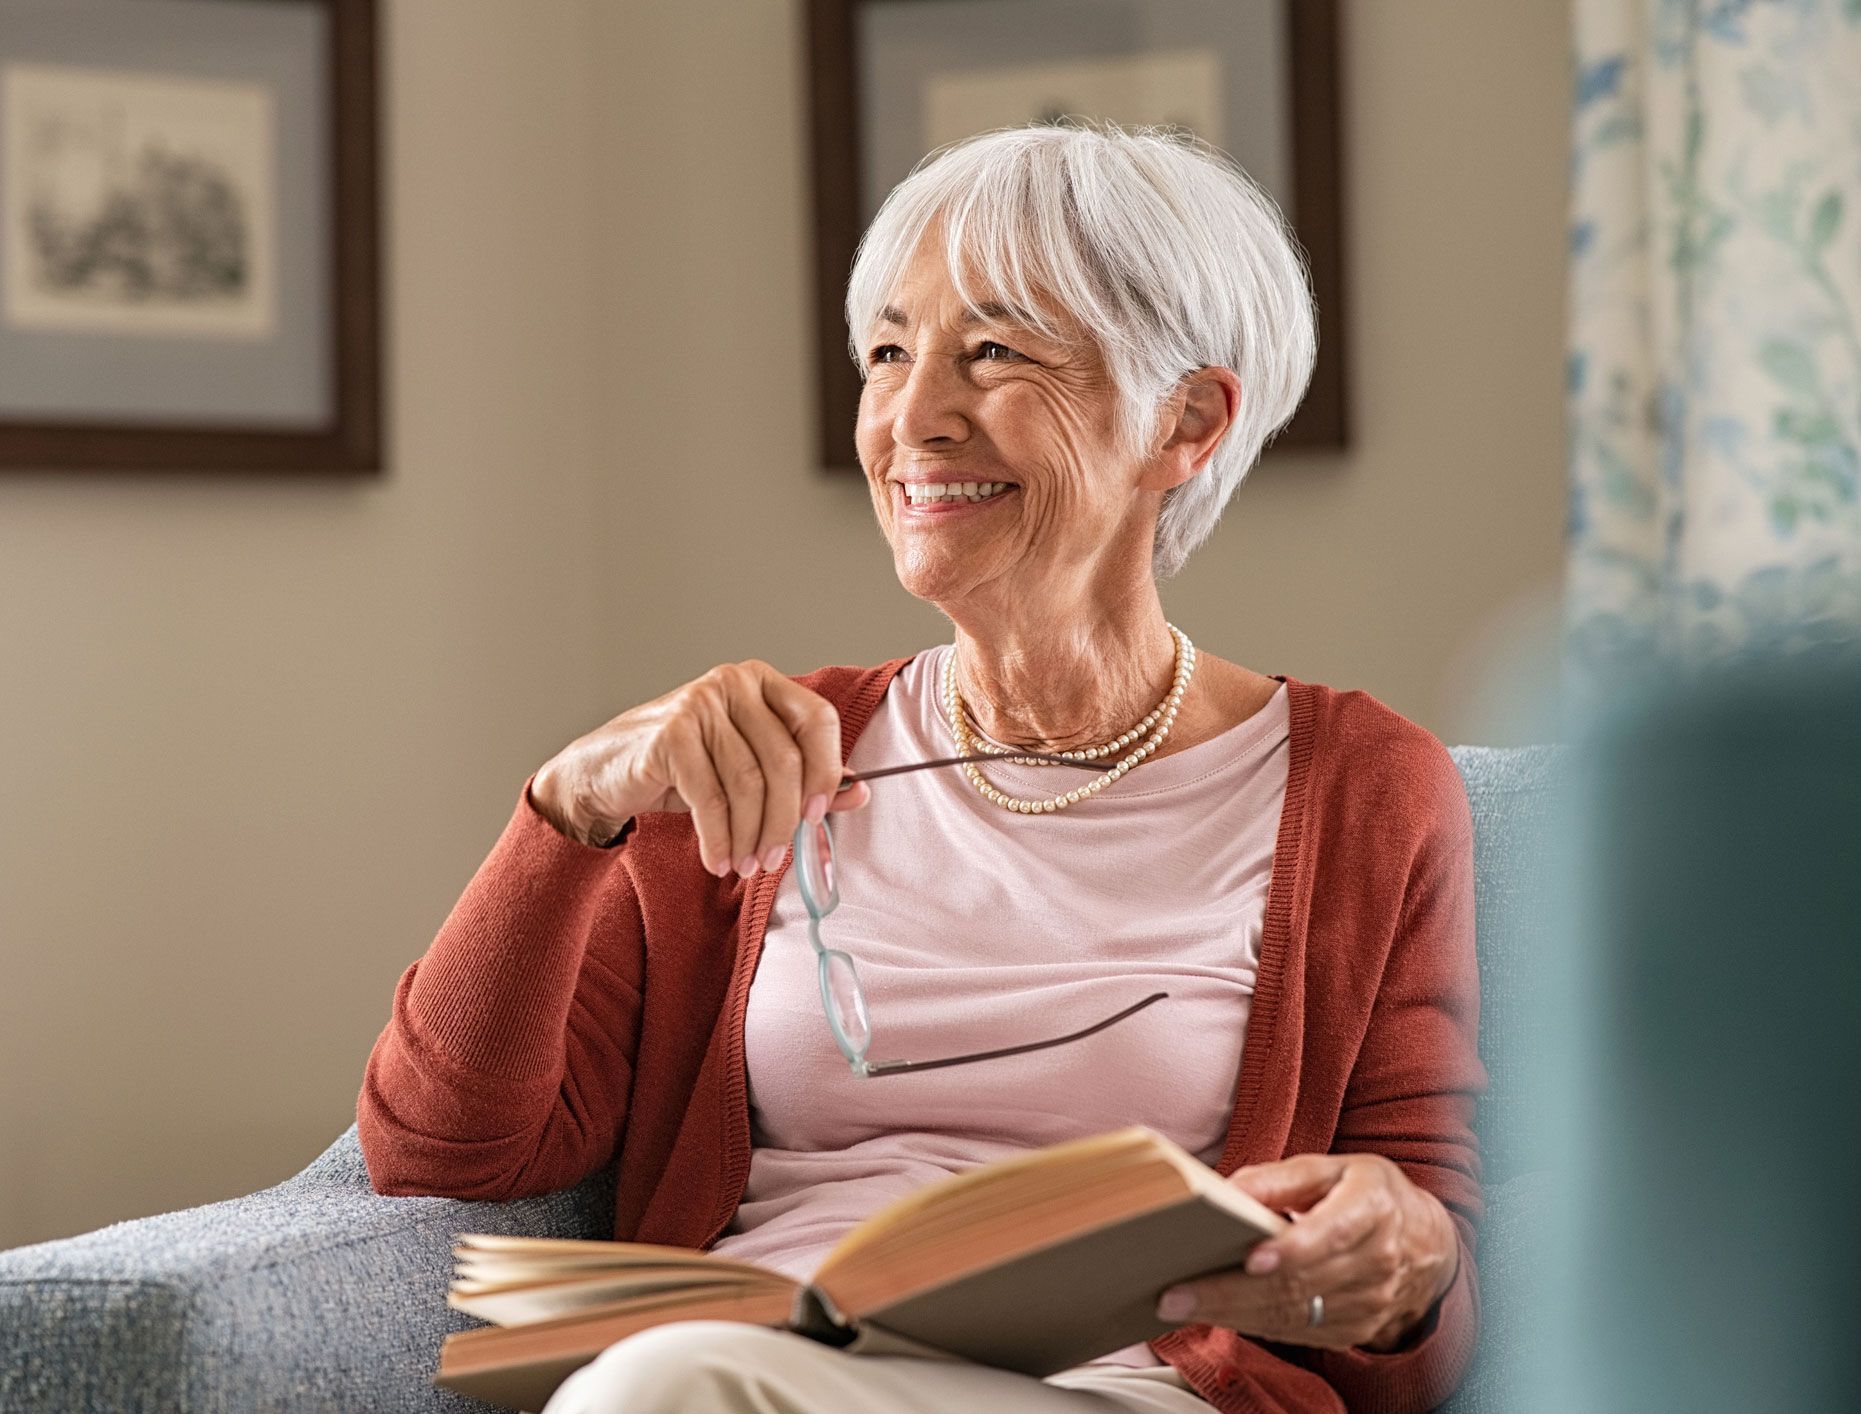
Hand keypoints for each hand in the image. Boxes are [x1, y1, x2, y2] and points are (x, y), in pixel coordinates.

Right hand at [529, 659, 871, 870]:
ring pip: (749, 784)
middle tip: (776, 859)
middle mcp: (733, 683)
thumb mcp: (748, 771)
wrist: (605, 773)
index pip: (818, 719)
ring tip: (746, 866)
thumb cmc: (684, 770)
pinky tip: (718, 859)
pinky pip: (711, 799)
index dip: (827, 769)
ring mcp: (699, 704)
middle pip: (785, 760)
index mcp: (762, 683)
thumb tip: (859, 792)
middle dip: (785, 820)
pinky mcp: (670, 735)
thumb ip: (805, 778)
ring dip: (752, 836)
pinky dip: (720, 838)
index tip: (819, 815)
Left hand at [1155, 1153, 1458, 1351]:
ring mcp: (1367, 1304)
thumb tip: (1227, 1189)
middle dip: (1231, 1291)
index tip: (1251, 1257)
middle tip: (1178, 1292)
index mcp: (1372, 1209)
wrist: (1424, 1244)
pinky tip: (1213, 1315)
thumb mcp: (1334, 1168)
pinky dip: (1250, 1324)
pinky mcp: (1352, 1330)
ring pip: (1291, 1313)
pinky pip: (1294, 1331)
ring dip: (1231, 1313)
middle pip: (1298, 1283)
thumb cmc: (1367, 1194)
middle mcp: (1376, 1262)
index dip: (1292, 1249)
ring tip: (1180, 1306)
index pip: (1332, 1233)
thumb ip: (1281, 1177)